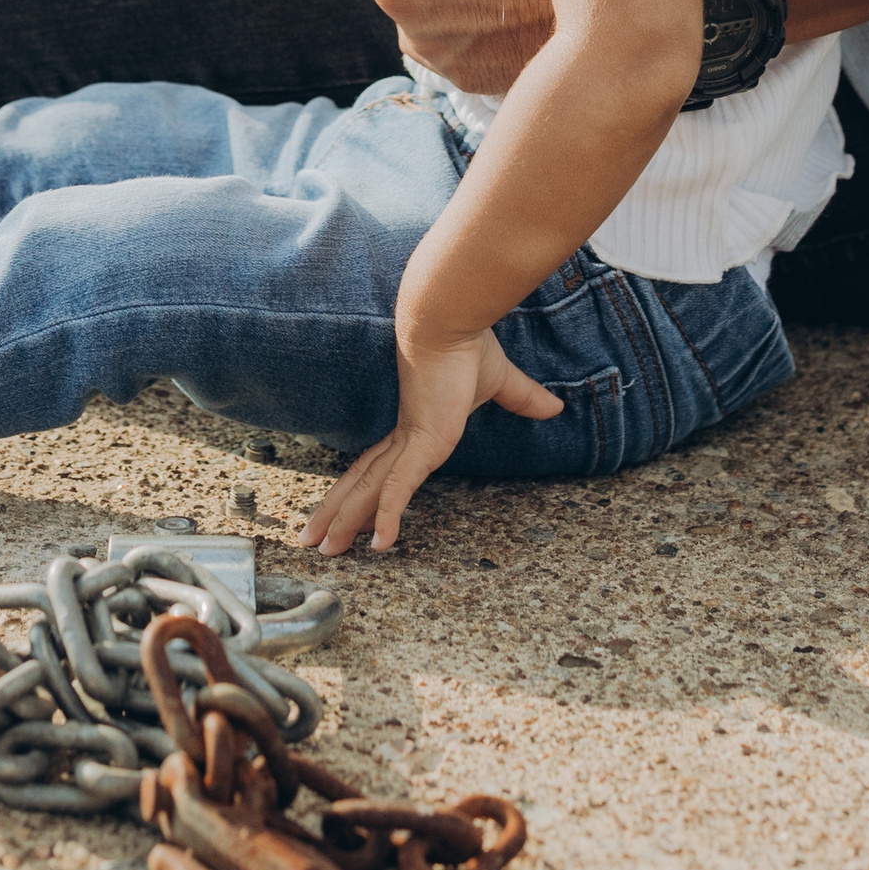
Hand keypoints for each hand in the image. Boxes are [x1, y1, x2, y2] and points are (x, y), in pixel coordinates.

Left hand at [298, 326, 560, 555]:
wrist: (450, 319)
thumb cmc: (468, 344)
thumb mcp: (502, 382)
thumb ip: (523, 400)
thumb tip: (556, 406)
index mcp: (416, 426)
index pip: (381, 467)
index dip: (362, 492)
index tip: (345, 514)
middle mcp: (406, 437)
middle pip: (362, 483)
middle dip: (337, 513)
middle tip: (312, 542)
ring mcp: (411, 442)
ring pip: (368, 491)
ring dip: (344, 520)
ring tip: (321, 549)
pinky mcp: (421, 443)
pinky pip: (400, 488)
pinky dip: (389, 516)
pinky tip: (381, 545)